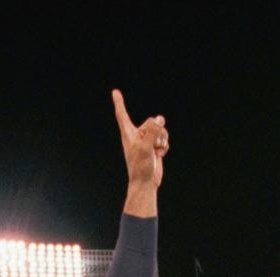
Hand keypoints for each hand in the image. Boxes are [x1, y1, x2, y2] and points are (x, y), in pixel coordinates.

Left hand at [112, 89, 166, 216]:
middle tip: (153, 146)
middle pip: (151, 121)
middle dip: (157, 132)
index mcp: (128, 134)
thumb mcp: (146, 147)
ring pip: (160, 129)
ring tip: (157, 151)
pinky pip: (164, 138)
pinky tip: (160, 155)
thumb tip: (160, 118)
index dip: (119, 103)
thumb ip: (153, 131)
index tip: (115, 92)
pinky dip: (165, 146)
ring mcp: (146, 141)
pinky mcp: (154, 147)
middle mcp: (137, 136)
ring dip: (162, 140)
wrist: (146, 183)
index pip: (122, 115)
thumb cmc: (141, 167)